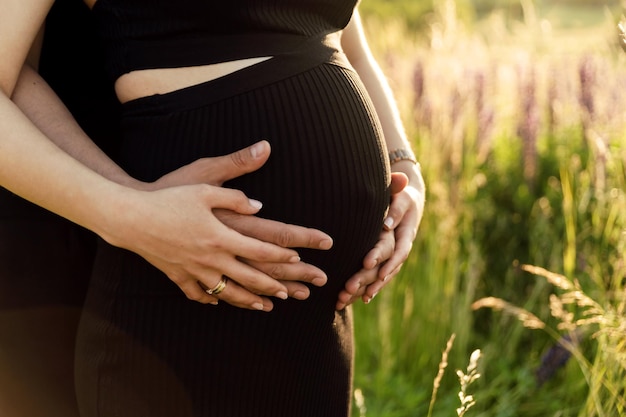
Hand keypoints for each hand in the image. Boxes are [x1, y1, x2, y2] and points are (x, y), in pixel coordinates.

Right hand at [138, 141, 332, 309]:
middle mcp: (211, 257)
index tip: (298, 259)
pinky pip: (198, 293)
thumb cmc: (168, 196)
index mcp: (222, 235)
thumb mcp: (204, 186)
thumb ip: (234, 196)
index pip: (260, 249)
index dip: (281, 255)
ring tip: (265, 306)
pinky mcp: (177, 275)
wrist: (130, 217)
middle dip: (274, 286)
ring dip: (249, 300)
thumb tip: (260, 205)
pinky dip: (211, 299)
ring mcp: (194, 270)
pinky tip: (218, 302)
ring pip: (228, 292)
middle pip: (250, 277)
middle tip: (294, 293)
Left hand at [336, 165, 424, 309]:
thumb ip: (396, 207)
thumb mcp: (402, 197)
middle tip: (348, 287)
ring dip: (362, 289)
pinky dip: (363, 289)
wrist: (407, 204)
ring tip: (344, 298)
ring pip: (378, 278)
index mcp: (406, 235)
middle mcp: (400, 250)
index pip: (396, 251)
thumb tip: (386, 225)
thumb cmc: (402, 196)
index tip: (368, 264)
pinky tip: (350, 299)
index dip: (384, 259)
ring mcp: (392, 258)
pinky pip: (375, 278)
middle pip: (385, 269)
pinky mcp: (384, 262)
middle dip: (366, 279)